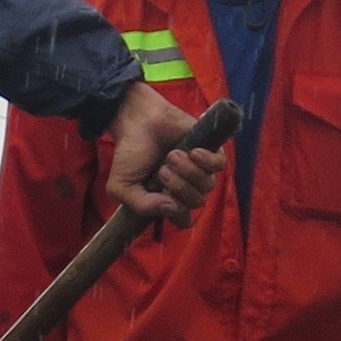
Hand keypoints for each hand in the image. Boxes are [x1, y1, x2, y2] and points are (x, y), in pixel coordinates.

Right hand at [101, 82, 224, 223]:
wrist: (138, 121)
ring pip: (207, 185)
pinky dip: (205, 161)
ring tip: (171, 155)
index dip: (177, 213)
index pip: (184, 220)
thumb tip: (170, 207)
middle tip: (162, 170)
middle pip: (196, 202)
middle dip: (178, 187)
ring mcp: (199, 170)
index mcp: (167, 198)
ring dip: (187, 171)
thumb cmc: (130, 153)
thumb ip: (140, 206)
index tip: (163, 198)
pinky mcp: (210, 151)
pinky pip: (219, 166)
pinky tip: (191, 151)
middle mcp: (186, 186)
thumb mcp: (122, 187)